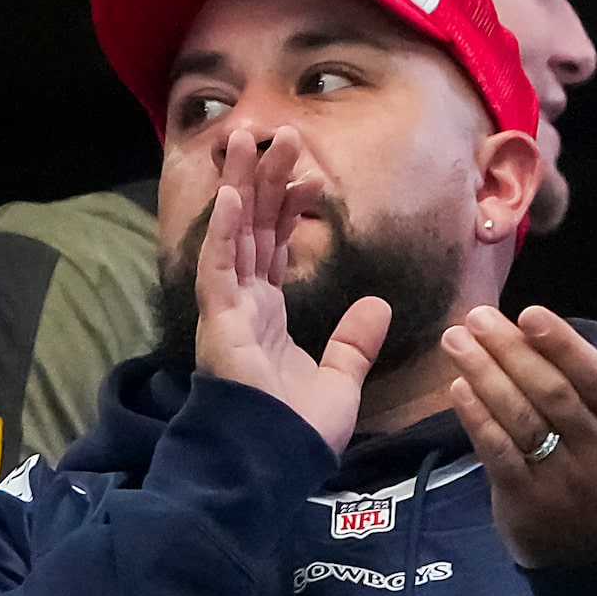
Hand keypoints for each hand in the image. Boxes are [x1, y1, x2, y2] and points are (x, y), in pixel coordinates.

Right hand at [194, 124, 388, 453]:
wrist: (277, 460)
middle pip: (252, 227)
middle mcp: (243, 303)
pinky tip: (230, 196)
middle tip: (278, 135)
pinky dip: (223, 231)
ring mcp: (228, 309)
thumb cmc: (299, 429)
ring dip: (239, 186)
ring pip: (233, 234)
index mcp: (268, 313)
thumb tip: (377, 303)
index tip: (310, 176)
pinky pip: (219, 267)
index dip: (289, 208)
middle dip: (263, 180)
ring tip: (245, 138)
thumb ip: (354, 341)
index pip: (276, 246)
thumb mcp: (340, 378)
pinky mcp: (219, 321)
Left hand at [443, 297, 596, 567]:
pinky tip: (457, 387)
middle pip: (553, 395)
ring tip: (456, 341)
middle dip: (511, 352)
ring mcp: (561, 478)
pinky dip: (476, 419)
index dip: (562, 346)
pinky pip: (498, 453)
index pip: (595, 379)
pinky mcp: (525, 499)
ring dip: (485, 377)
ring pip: (522, 420)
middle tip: (476, 317)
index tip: (529, 313)